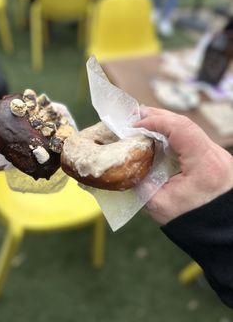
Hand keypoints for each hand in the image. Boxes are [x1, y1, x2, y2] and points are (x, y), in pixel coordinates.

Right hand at [135, 107, 232, 224]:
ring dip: (164, 123)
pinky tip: (158, 135)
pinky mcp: (212, 157)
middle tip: (134, 114)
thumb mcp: (159, 204)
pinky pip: (190, 138)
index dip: (156, 121)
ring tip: (143, 121)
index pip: (181, 128)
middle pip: (184, 123)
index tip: (135, 125)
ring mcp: (216, 154)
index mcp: (204, 163)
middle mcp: (214, 153)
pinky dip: (172, 133)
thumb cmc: (192, 221)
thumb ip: (140, 181)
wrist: (219, 231)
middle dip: (157, 116)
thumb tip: (126, 161)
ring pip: (188, 128)